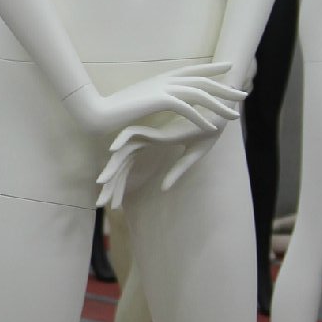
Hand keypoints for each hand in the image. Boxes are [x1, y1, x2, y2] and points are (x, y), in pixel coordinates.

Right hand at [73, 61, 247, 139]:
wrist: (101, 110)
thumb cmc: (119, 107)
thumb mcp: (142, 98)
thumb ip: (157, 95)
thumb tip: (167, 97)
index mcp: (162, 77)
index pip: (194, 69)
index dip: (213, 67)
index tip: (230, 66)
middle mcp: (166, 79)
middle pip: (203, 80)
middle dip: (225, 88)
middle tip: (243, 94)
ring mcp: (162, 88)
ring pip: (199, 94)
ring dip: (219, 105)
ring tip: (234, 115)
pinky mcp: (159, 100)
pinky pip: (187, 108)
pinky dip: (200, 118)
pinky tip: (212, 127)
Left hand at [96, 119, 215, 209]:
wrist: (221, 116)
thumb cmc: (208, 131)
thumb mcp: (192, 156)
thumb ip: (177, 171)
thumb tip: (163, 189)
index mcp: (154, 147)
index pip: (130, 168)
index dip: (120, 186)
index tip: (115, 204)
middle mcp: (148, 140)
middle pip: (122, 163)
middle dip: (111, 184)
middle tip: (100, 203)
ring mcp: (151, 135)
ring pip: (123, 152)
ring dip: (111, 168)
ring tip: (101, 185)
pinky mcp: (158, 130)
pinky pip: (134, 133)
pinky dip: (121, 141)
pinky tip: (112, 152)